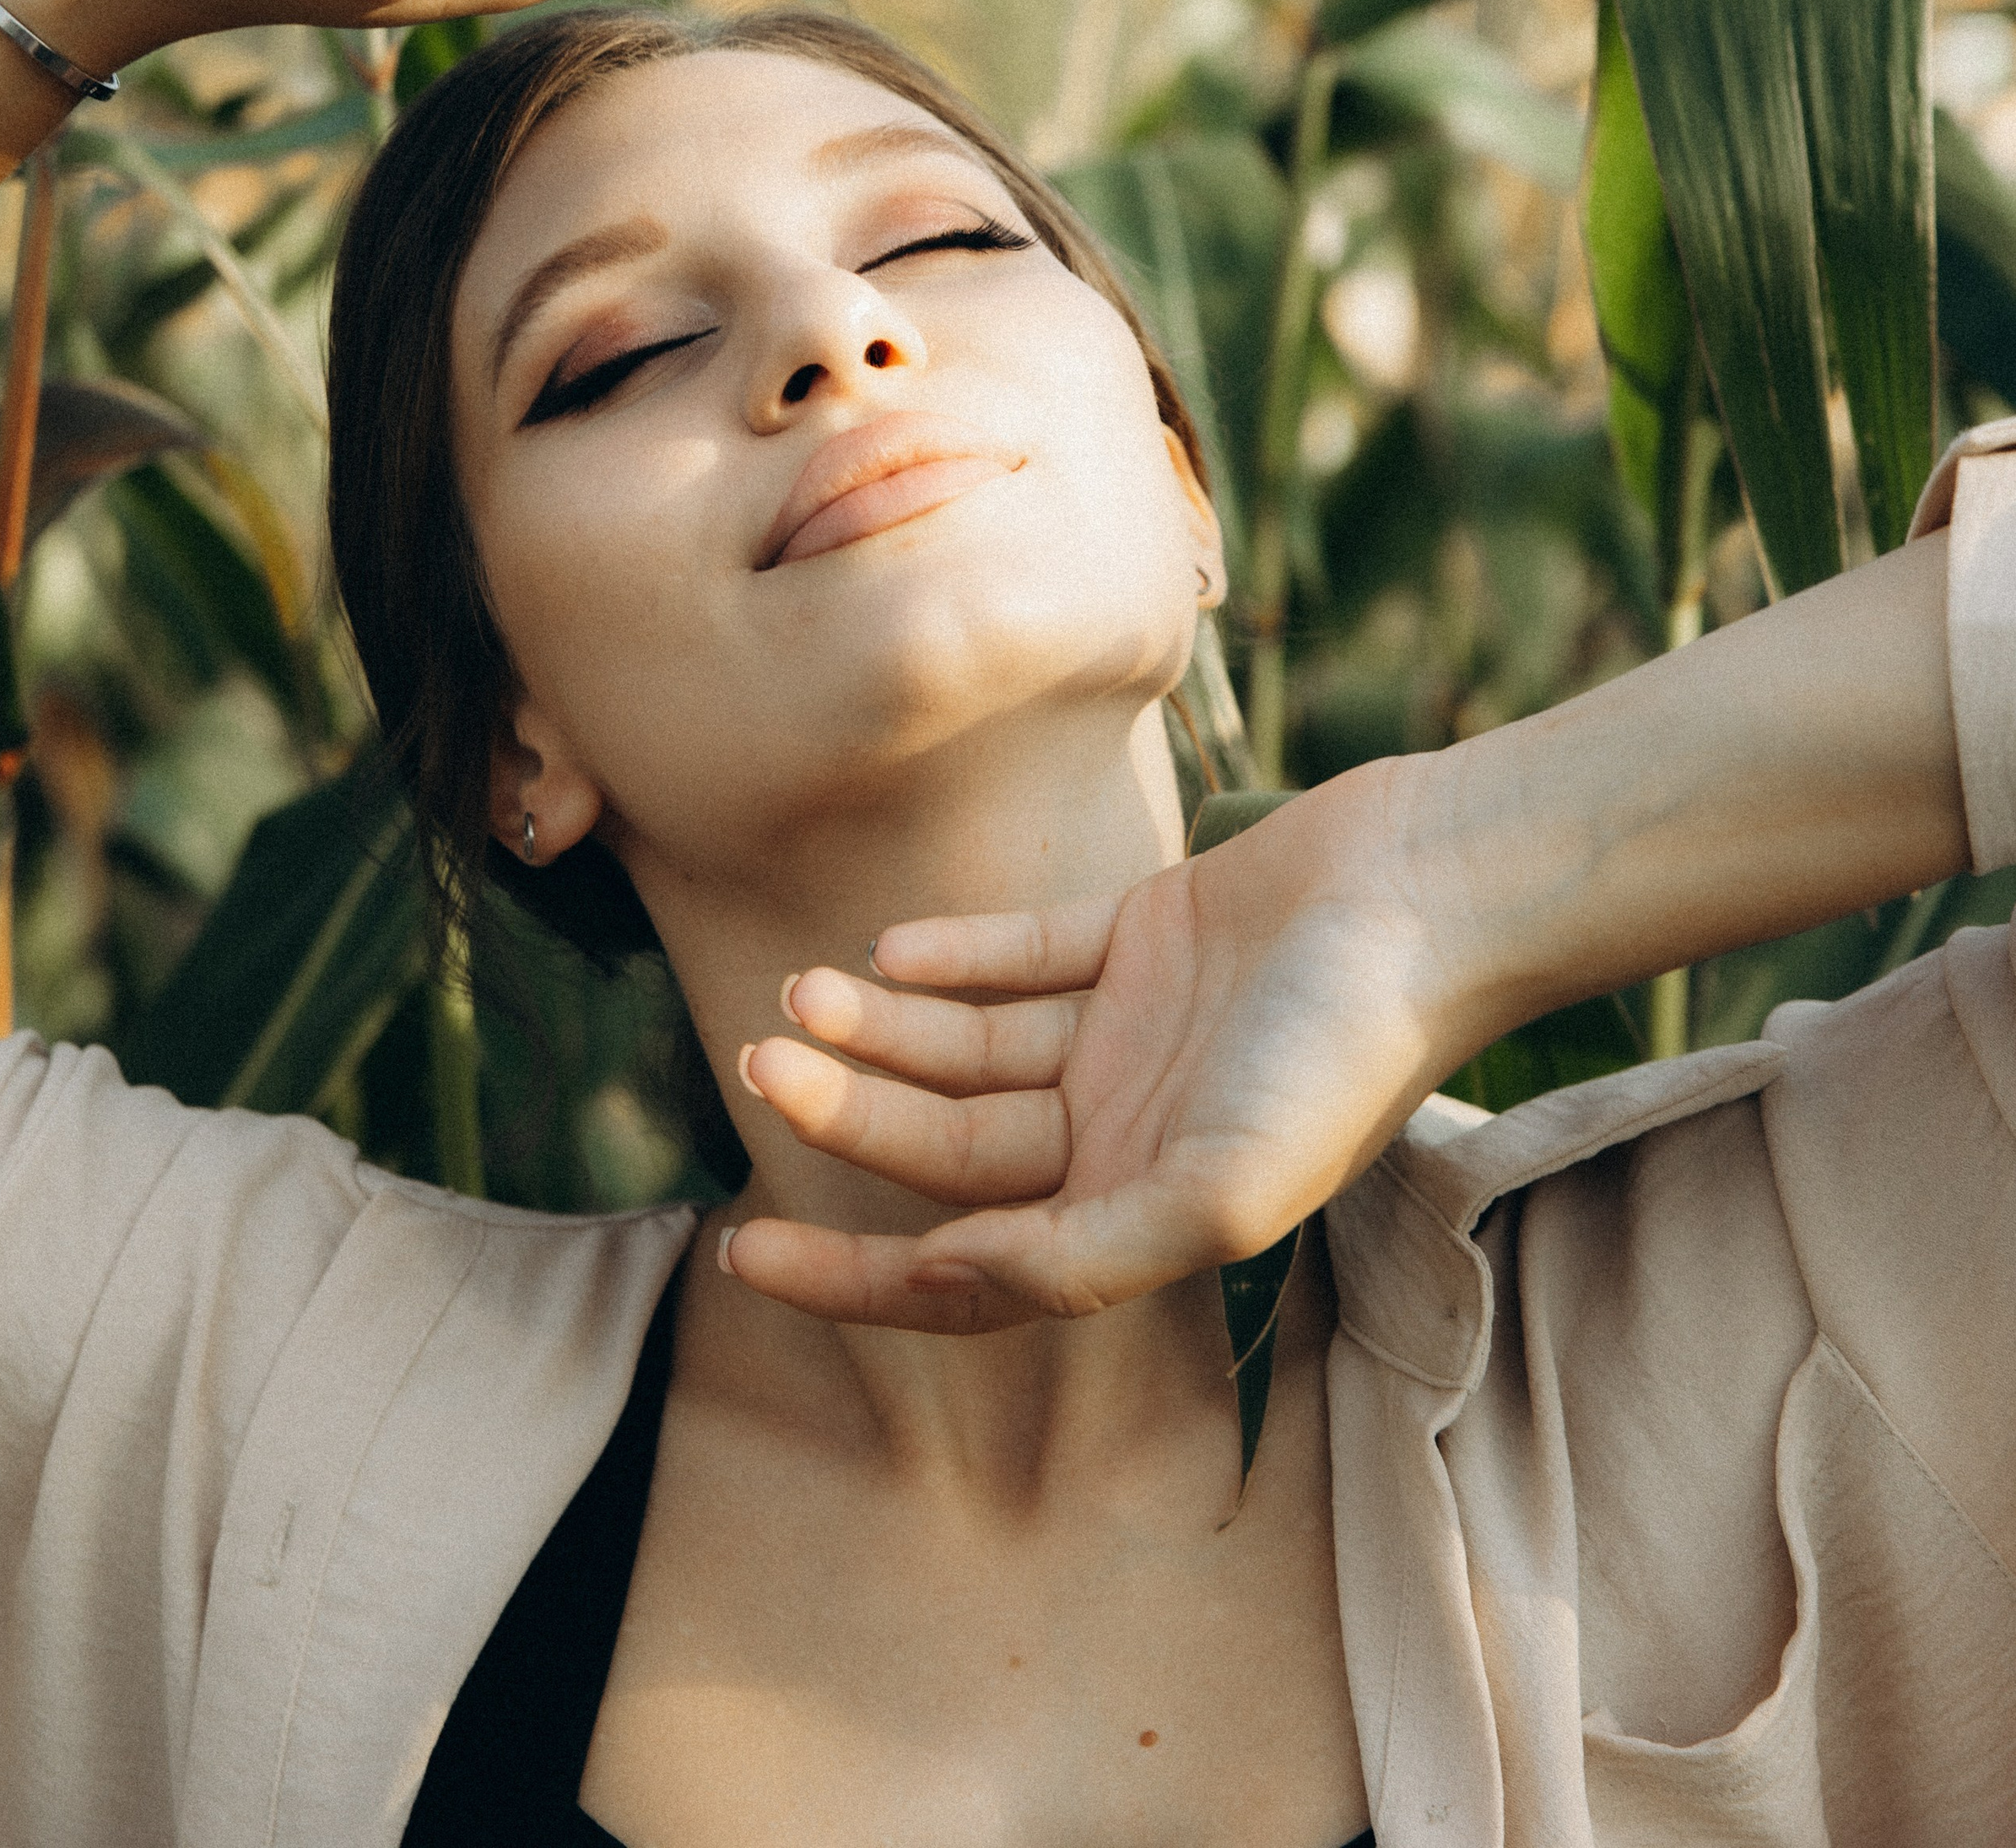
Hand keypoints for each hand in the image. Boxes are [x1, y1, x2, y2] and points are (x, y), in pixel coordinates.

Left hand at [723, 767, 1452, 1334]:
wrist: (1428, 892)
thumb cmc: (1346, 1051)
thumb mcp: (1226, 1188)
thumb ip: (1088, 1252)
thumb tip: (948, 1273)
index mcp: (1145, 1213)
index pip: (970, 1271)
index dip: (858, 1278)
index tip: (743, 1254)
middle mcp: (1129, 1131)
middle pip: (954, 1149)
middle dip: (849, 1119)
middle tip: (757, 1065)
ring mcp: (1134, 1032)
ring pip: (974, 1050)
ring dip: (885, 1031)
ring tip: (803, 995)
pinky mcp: (1144, 934)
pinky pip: (1025, 955)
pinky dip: (957, 956)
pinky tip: (891, 954)